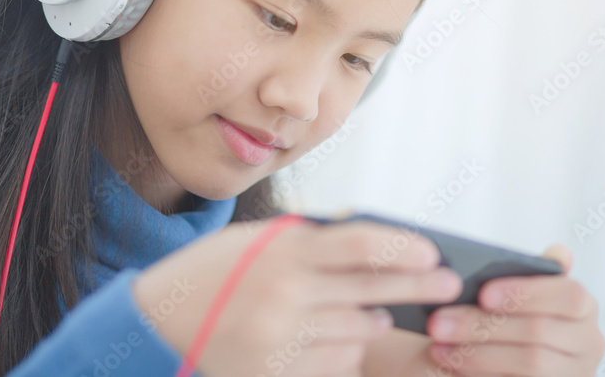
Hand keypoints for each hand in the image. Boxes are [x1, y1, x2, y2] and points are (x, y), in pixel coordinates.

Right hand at [132, 217, 462, 376]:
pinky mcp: (274, 375)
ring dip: (373, 321)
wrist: (156, 324)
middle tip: (448, 285)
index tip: (432, 253)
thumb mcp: (256, 240)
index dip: (404, 248)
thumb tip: (372, 242)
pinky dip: (345, 350)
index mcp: (281, 250)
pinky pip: (334, 364)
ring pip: (357, 332)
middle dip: (417, 288)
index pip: (361, 244)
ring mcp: (279, 341)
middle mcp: (284, 295)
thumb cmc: (214, 272)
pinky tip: (340, 336)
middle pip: (371, 290)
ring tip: (378, 312)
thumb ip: (310, 240)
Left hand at [424, 244, 604, 375]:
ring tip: (438, 345)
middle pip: (539, 331)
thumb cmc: (511, 315)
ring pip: (530, 363)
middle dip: (483, 325)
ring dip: (478, 353)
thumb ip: (532, 274)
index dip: (526, 293)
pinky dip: (481, 373)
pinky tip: (453, 364)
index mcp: (584, 307)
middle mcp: (589, 343)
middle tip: (438, 321)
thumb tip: (559, 253)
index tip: (483, 294)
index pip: (569, 296)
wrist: (501, 359)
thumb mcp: (519, 293)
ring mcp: (574, 374)